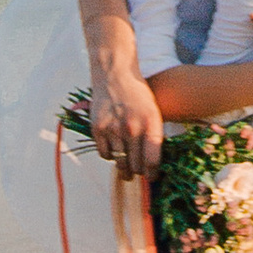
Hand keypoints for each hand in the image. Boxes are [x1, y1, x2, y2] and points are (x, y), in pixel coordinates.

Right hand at [88, 58, 162, 179]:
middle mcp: (132, 128)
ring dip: (124, 169)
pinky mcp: (98, 128)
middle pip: (136, 165)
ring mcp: (114, 129)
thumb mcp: (153, 111)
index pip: (152, 160)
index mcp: (150, 123)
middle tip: (138, 173)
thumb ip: (154, 136)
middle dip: (138, 173)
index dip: (153, 174)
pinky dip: (110, 156)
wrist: (115, 74)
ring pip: (120, 163)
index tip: (152, 177)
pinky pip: (105, 154)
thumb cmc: (138, 94)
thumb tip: (154, 164)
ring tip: (127, 170)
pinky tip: (115, 150)